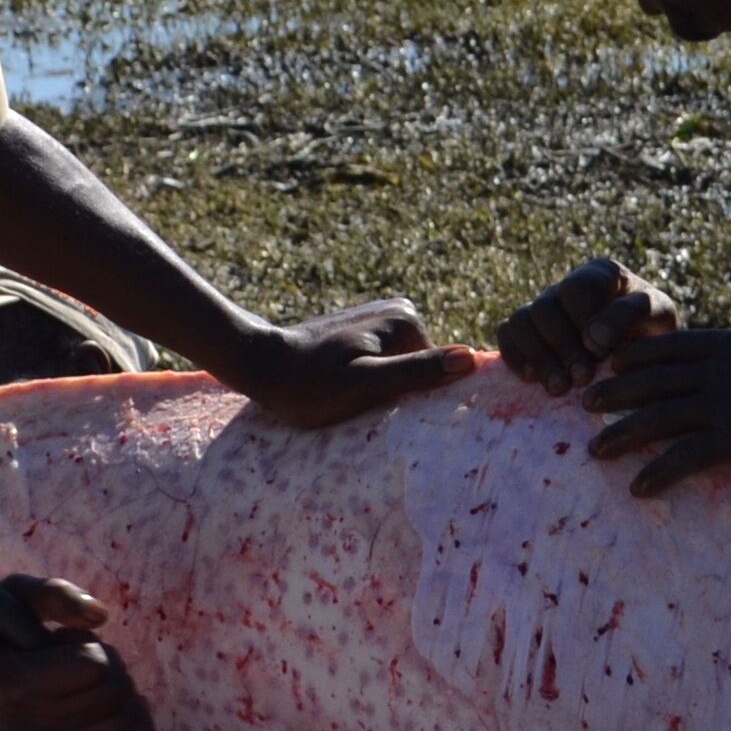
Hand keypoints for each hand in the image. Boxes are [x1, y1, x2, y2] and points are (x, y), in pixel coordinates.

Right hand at [0, 575, 156, 730]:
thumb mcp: (4, 593)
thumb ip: (53, 593)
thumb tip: (102, 615)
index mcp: (19, 684)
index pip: (97, 666)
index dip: (89, 642)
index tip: (61, 638)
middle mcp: (34, 725)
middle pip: (116, 697)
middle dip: (110, 666)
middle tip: (77, 657)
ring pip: (124, 727)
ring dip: (121, 694)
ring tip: (87, 681)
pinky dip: (129, 727)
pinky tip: (108, 703)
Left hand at [227, 299, 475, 430]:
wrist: (260, 365)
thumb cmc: (309, 384)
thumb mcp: (365, 384)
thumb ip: (416, 371)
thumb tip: (469, 359)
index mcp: (407, 320)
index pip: (438, 373)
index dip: (422, 401)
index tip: (393, 419)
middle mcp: (399, 312)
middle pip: (421, 369)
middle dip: (404, 394)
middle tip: (371, 414)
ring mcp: (381, 320)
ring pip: (402, 369)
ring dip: (388, 390)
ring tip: (356, 403)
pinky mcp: (364, 332)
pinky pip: (384, 364)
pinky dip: (374, 382)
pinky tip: (350, 394)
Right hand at [495, 256, 682, 393]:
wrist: (645, 355)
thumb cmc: (654, 331)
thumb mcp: (658, 316)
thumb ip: (630, 315)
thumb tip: (592, 340)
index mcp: (600, 274)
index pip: (576, 287)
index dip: (583, 319)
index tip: (601, 352)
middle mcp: (566, 287)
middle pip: (545, 307)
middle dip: (561, 346)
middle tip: (581, 379)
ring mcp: (544, 308)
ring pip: (521, 321)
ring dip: (538, 356)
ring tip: (558, 388)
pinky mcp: (528, 330)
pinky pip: (506, 334)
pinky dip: (515, 356)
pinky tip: (533, 380)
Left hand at [578, 278, 730, 494]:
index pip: (672, 347)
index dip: (638, 355)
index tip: (612, 363)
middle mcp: (717, 373)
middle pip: (652, 381)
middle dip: (615, 393)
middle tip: (582, 403)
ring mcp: (722, 404)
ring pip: (658, 418)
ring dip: (622, 435)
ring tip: (594, 449)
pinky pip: (687, 457)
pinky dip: (659, 473)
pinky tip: (638, 489)